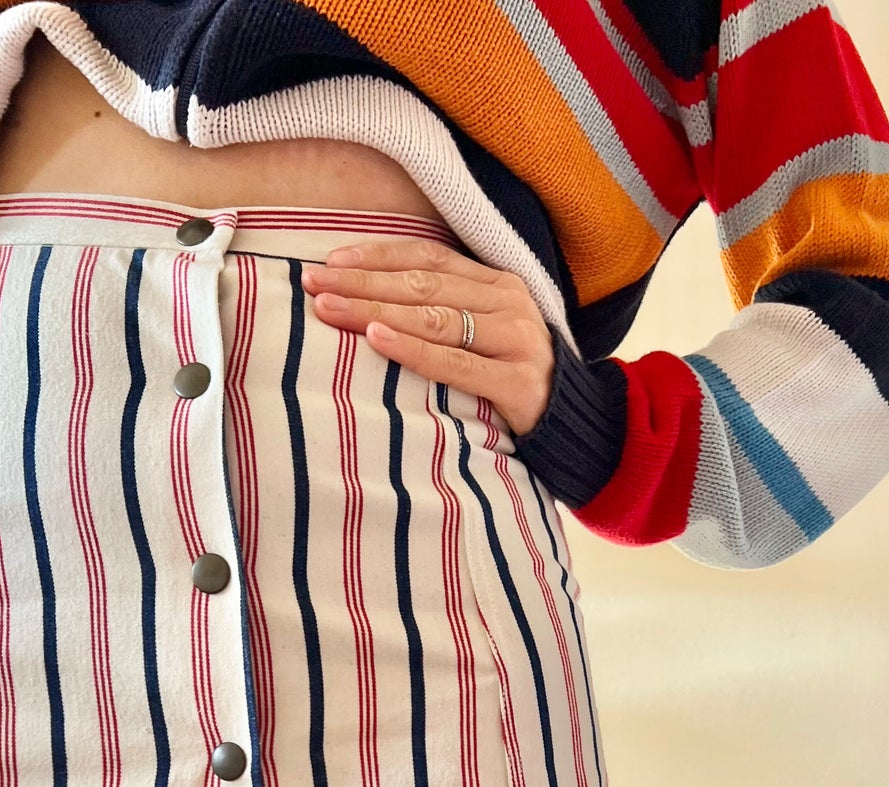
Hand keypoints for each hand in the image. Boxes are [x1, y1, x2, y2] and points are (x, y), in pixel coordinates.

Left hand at [300, 238, 554, 438]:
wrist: (575, 428)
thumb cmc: (515, 381)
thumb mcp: (487, 336)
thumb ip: (448, 312)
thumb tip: (373, 300)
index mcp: (498, 283)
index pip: (428, 257)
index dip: (377, 256)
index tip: (330, 261)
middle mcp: (509, 303)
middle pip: (422, 284)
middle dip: (362, 282)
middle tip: (313, 283)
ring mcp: (516, 341)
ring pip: (433, 317)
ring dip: (374, 310)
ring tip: (329, 309)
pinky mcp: (517, 383)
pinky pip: (454, 363)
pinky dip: (412, 349)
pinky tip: (376, 338)